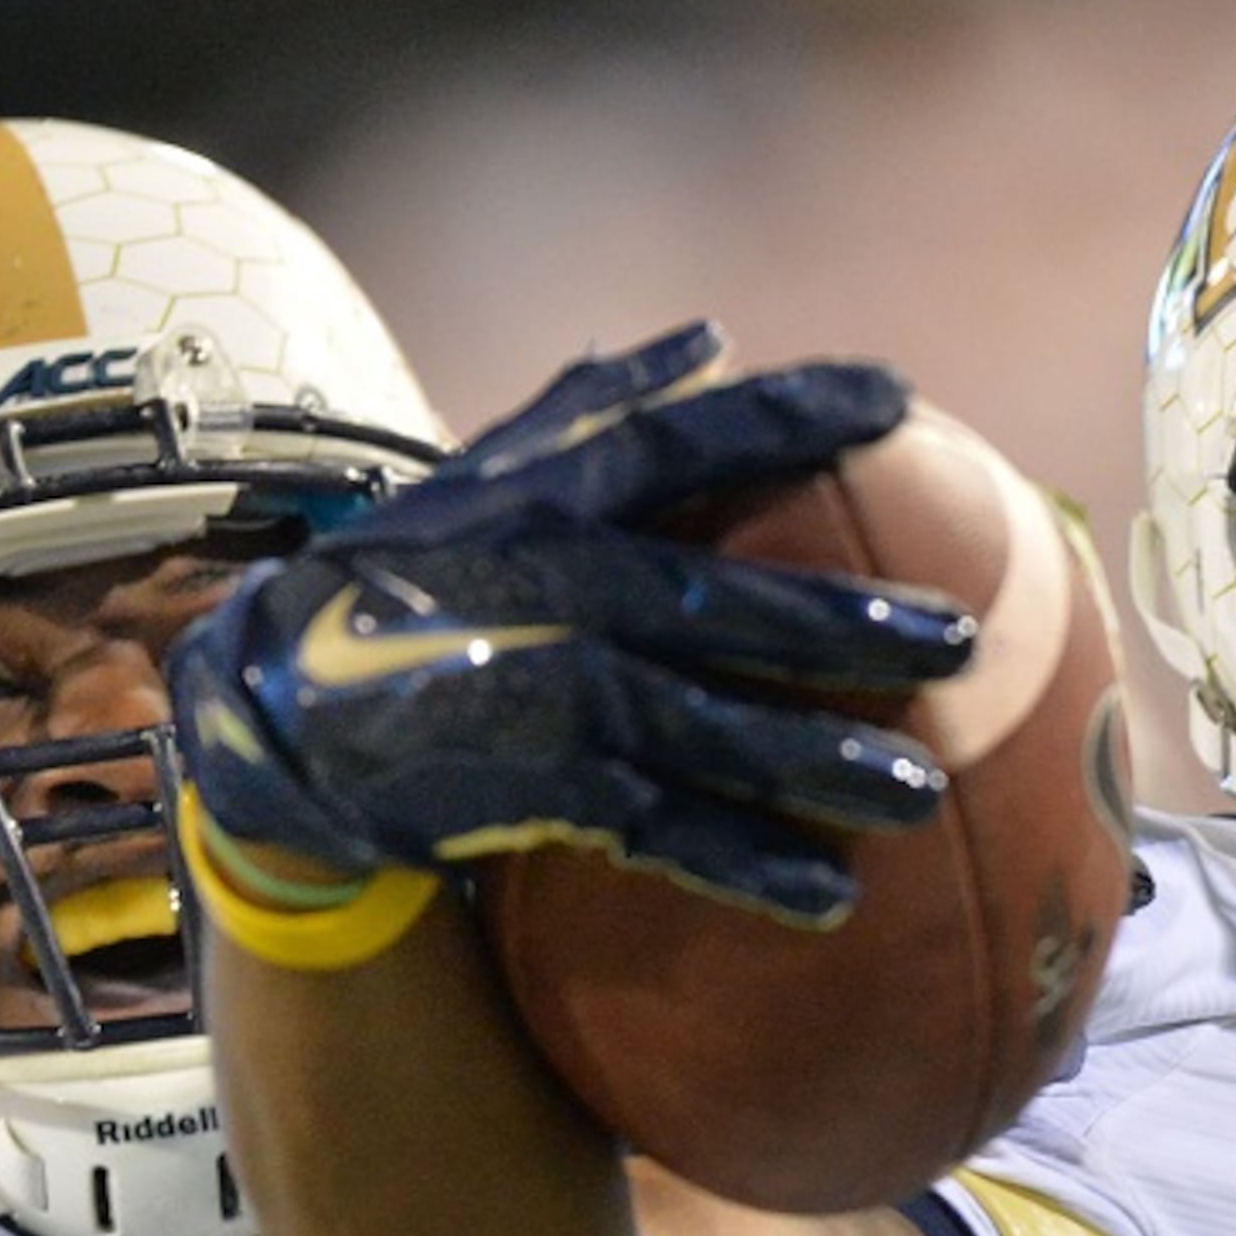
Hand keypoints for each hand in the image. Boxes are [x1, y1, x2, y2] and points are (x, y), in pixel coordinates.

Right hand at [170, 325, 975, 924]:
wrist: (274, 717)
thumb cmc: (399, 584)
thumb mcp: (478, 480)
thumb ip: (590, 408)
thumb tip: (705, 337)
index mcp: (550, 501)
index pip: (684, 438)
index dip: (790, 411)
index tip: (900, 400)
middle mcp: (557, 588)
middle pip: (725, 599)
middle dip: (844, 620)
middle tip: (961, 640)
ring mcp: (546, 692)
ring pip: (707, 727)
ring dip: (817, 763)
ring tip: (922, 793)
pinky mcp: (535, 789)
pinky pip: (662, 832)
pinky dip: (744, 865)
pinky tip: (831, 899)